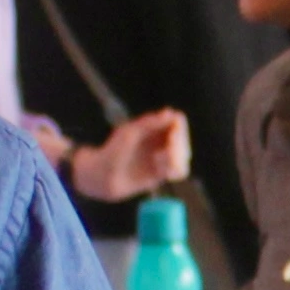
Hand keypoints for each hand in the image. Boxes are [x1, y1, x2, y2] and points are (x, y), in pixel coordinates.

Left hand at [64, 107, 192, 199]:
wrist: (104, 177)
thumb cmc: (113, 151)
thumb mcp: (130, 133)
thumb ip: (151, 123)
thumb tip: (172, 113)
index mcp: (153, 126)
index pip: (178, 121)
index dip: (179, 129)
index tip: (171, 137)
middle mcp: (160, 139)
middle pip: (184, 139)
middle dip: (178, 147)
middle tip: (161, 154)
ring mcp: (162, 156)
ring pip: (185, 155)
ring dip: (175, 160)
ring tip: (157, 163)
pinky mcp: (162, 173)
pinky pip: (181, 171)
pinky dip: (175, 171)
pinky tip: (163, 173)